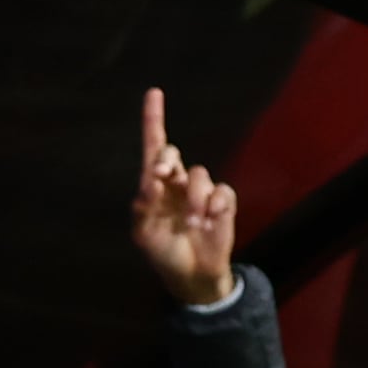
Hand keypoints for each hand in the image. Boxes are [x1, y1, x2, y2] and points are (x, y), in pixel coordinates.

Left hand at [126, 86, 240, 306]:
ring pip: (199, 175)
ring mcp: (201, 191)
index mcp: (155, 187)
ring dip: (194, 201)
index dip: (153, 120)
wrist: (191, 274)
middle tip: (162, 177)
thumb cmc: (163, 252)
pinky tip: (211, 222)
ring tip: (193, 224)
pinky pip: (222, 192)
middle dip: (168, 160)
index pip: (153, 148)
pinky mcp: (223, 201)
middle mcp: (177, 183)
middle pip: (173, 154)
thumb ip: (144, 207)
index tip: (154, 93)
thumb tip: (151, 180)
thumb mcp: (144, 233)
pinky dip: (216, 207)